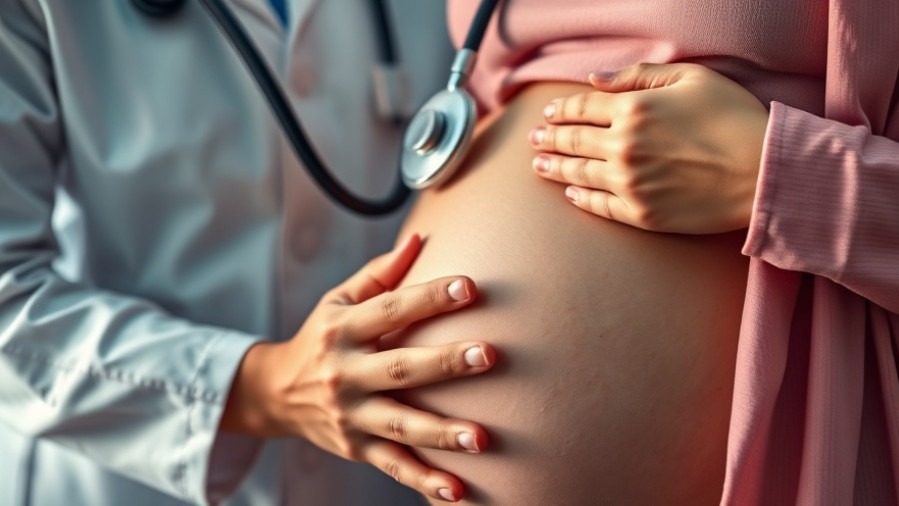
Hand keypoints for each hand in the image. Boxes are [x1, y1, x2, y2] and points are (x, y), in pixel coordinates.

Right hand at [222, 234, 493, 502]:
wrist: (275, 393)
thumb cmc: (320, 338)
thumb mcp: (338, 301)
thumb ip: (381, 274)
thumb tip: (421, 237)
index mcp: (344, 330)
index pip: (391, 309)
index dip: (429, 297)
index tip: (469, 287)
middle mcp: (345, 373)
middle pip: (399, 368)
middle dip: (444, 363)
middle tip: (489, 355)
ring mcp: (351, 415)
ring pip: (400, 424)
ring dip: (442, 432)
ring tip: (482, 437)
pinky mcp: (357, 447)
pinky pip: (394, 465)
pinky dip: (424, 479)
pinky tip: (456, 489)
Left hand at [530, 62, 768, 233]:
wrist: (764, 173)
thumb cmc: (734, 119)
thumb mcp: (691, 78)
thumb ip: (638, 77)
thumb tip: (595, 80)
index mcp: (633, 110)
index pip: (582, 108)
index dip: (561, 110)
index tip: (548, 112)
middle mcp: (623, 147)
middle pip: (573, 141)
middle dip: (548, 138)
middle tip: (533, 138)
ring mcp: (629, 184)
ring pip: (578, 174)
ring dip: (554, 167)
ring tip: (539, 165)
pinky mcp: (640, 214)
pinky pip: (599, 206)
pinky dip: (580, 198)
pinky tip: (570, 193)